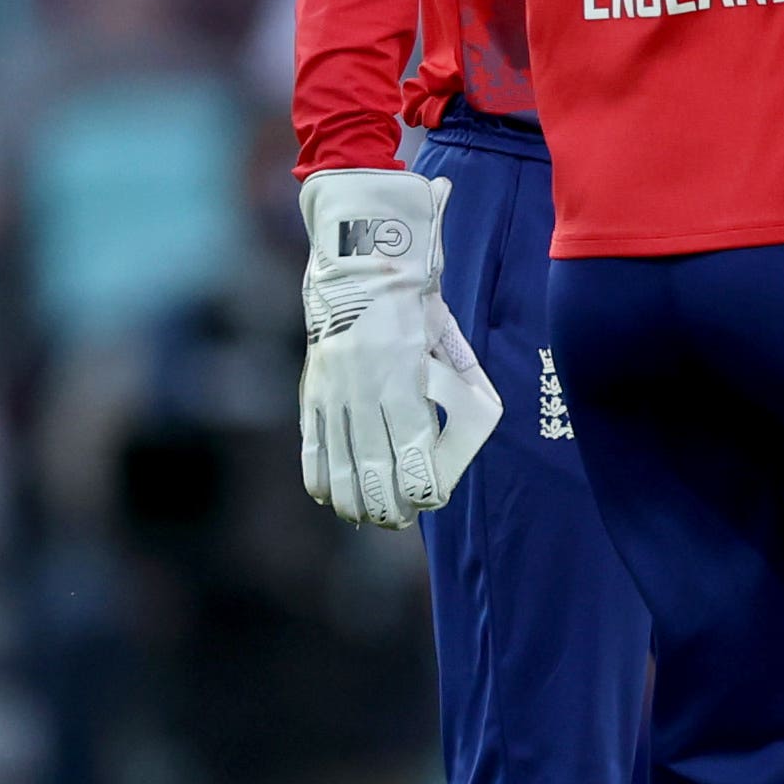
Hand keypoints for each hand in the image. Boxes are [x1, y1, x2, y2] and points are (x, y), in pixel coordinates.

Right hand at [297, 170, 504, 527]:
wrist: (361, 262)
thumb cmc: (415, 302)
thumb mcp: (444, 338)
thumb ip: (455, 380)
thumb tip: (472, 422)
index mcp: (404, 377)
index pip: (412, 448)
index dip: (420, 484)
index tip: (429, 500)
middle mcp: (365, 389)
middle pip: (373, 465)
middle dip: (387, 502)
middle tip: (398, 521)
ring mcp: (334, 390)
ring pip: (339, 461)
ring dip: (354, 497)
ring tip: (366, 518)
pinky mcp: (313, 388)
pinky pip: (312, 441)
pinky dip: (318, 473)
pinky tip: (328, 496)